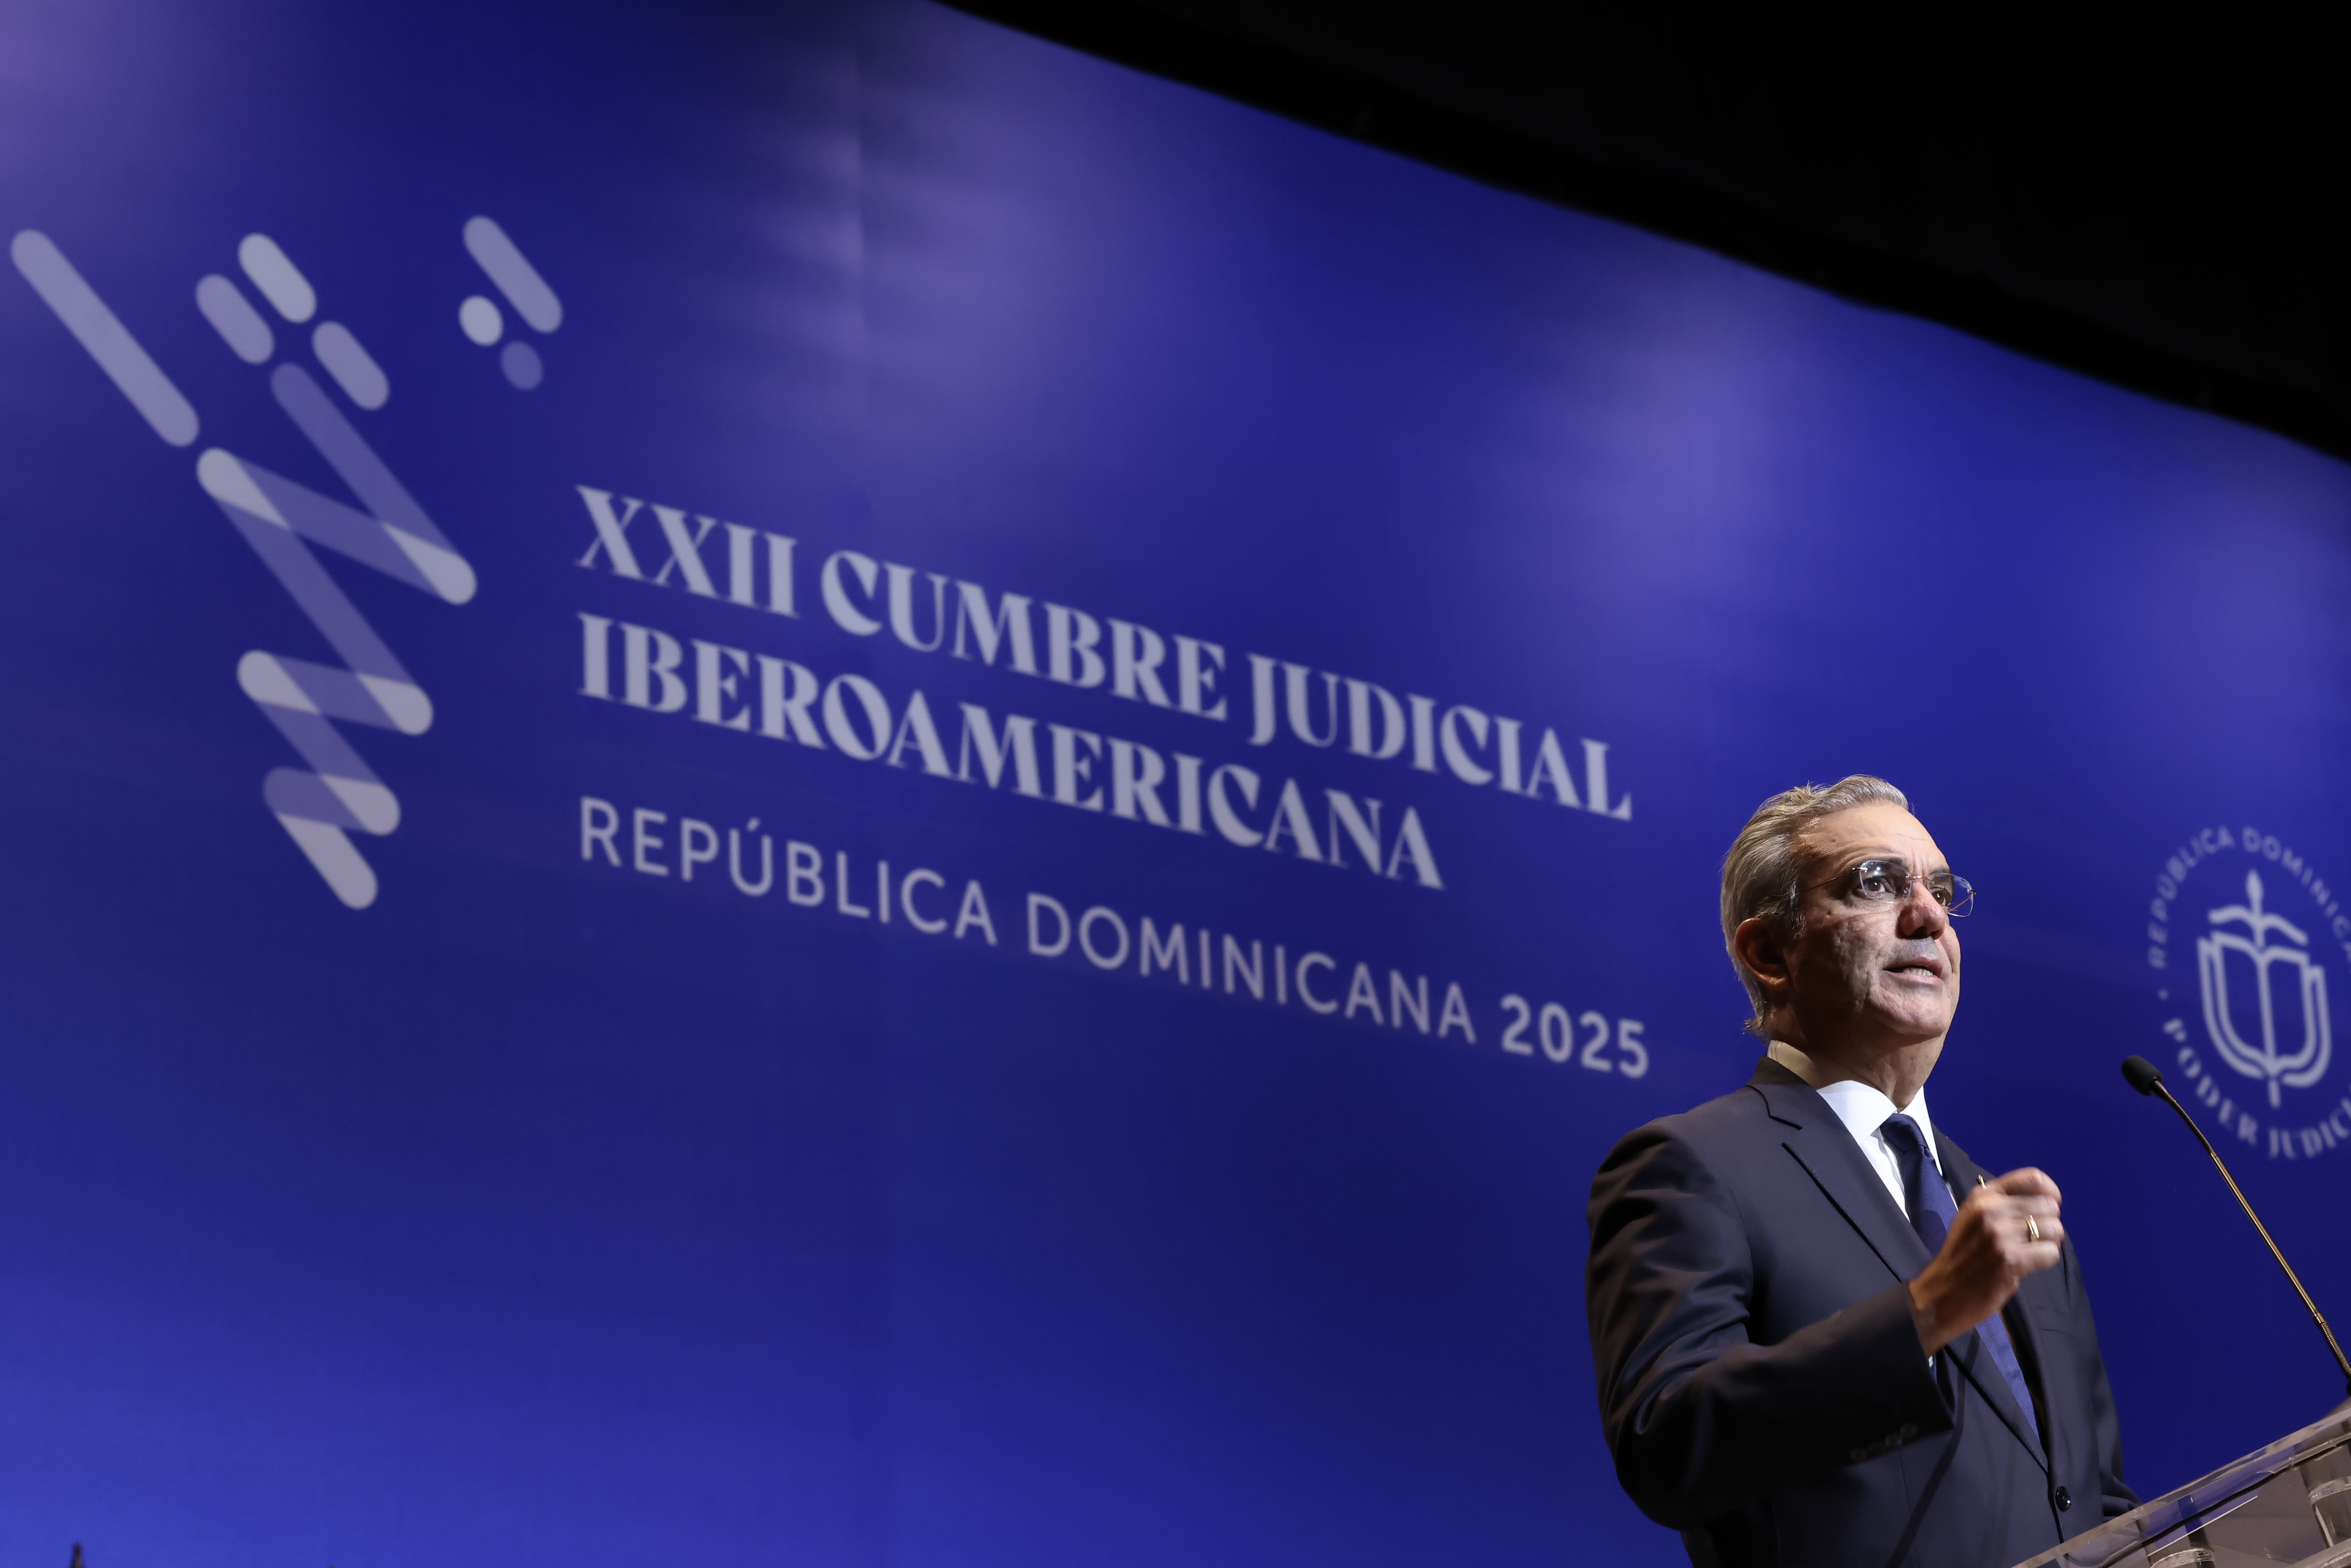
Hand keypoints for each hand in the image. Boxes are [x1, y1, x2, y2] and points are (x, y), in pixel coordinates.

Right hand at [1906, 1168, 2063, 1353]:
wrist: (1942, 1292)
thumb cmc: (1963, 1256)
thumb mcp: (1975, 1218)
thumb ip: (2004, 1205)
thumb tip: (2048, 1202)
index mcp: (1982, 1195)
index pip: (2033, 1178)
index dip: (2050, 1193)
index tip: (2047, 1210)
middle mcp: (1990, 1208)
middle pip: (2049, 1206)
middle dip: (2047, 1224)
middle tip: (2030, 1240)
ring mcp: (1998, 1233)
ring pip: (2054, 1229)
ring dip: (2047, 1243)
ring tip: (2027, 1253)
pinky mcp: (2008, 1258)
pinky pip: (2050, 1252)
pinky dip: (2044, 1261)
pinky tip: (2026, 1266)